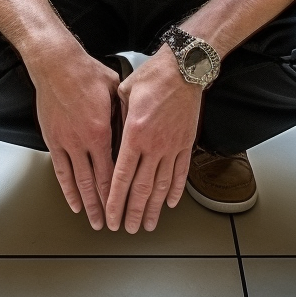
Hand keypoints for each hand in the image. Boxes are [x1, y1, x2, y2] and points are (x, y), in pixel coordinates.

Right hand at [28, 44, 119, 229]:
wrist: (56, 64)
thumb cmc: (86, 72)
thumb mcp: (115, 91)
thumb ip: (124, 114)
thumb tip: (136, 129)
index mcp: (102, 131)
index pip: (113, 171)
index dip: (118, 192)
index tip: (124, 205)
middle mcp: (83, 141)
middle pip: (95, 183)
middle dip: (103, 206)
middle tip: (110, 224)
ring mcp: (65, 142)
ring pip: (77, 181)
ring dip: (86, 203)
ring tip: (92, 220)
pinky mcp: (52, 139)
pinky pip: (59, 170)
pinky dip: (67, 188)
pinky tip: (72, 201)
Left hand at [105, 45, 200, 232]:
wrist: (184, 68)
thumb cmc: (154, 75)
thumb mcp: (124, 92)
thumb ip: (116, 116)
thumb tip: (109, 131)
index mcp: (134, 133)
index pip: (122, 177)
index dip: (115, 201)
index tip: (111, 217)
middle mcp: (154, 145)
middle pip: (141, 188)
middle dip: (133, 212)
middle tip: (128, 229)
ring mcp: (172, 146)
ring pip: (161, 186)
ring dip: (153, 208)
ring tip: (148, 224)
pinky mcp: (186, 143)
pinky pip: (180, 172)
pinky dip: (175, 190)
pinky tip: (169, 202)